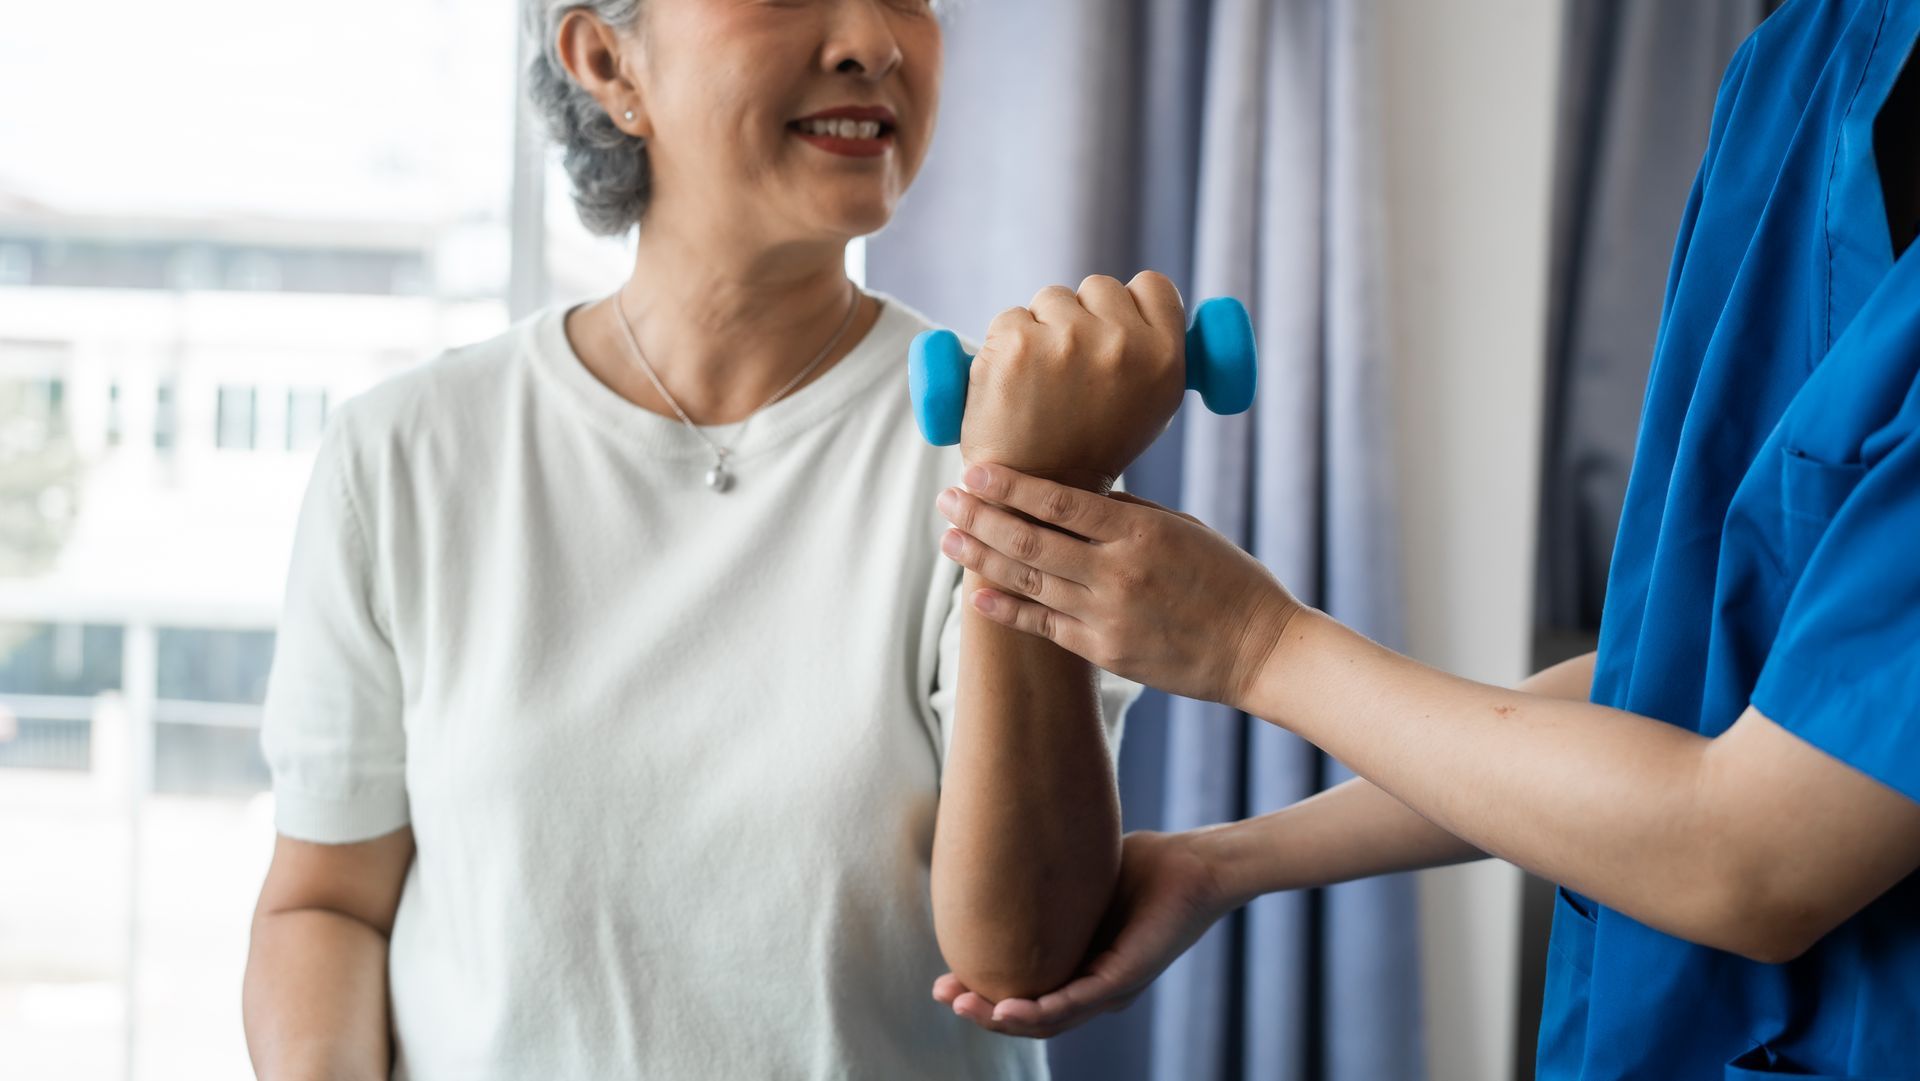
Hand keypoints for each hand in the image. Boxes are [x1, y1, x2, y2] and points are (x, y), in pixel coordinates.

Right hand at [932, 829, 1232, 1037]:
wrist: (1197, 863)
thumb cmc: (1144, 866)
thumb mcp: (1078, 879)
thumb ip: (1043, 884)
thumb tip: (997, 859)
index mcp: (1080, 966)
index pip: (1025, 991)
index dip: (982, 991)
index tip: (943, 980)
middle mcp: (1094, 987)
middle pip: (1029, 1015)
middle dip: (981, 1009)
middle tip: (941, 995)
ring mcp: (1111, 987)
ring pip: (1048, 1018)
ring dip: (1001, 1016)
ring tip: (964, 1004)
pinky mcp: (1126, 978)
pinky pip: (1077, 1002)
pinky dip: (1039, 1008)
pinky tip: (1007, 1006)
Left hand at [935, 464, 1300, 708]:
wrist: (1259, 649)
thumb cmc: (1227, 579)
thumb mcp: (1183, 528)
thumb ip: (1127, 513)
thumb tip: (1074, 498)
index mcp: (1139, 532)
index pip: (1060, 502)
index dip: (1011, 486)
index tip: (975, 470)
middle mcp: (1117, 572)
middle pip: (1030, 541)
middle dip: (982, 517)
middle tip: (946, 499)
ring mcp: (1108, 616)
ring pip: (1029, 582)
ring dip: (982, 558)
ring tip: (950, 538)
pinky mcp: (1105, 652)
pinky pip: (1044, 626)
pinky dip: (1007, 609)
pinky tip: (976, 594)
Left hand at [959, 272, 1188, 492]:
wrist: (1036, 493)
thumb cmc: (1092, 447)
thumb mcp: (1151, 405)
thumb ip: (1153, 351)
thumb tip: (1142, 300)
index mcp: (1165, 358)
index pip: (1152, 285)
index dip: (1130, 303)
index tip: (1113, 326)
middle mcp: (1121, 344)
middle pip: (1098, 287)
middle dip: (1082, 316)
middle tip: (1070, 369)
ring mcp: (1067, 340)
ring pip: (1051, 299)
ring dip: (1042, 328)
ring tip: (1041, 381)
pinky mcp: (1016, 342)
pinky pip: (1011, 317)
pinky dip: (1006, 344)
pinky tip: (1013, 383)